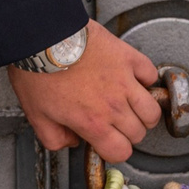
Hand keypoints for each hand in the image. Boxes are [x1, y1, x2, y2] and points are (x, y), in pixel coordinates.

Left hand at [7, 22, 160, 161]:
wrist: (44, 37)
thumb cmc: (38, 71)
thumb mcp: (36, 115)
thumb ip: (54, 137)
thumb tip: (70, 142)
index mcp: (92, 122)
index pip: (121, 152)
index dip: (114, 150)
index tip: (108, 142)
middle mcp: (113, 105)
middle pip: (138, 134)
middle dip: (128, 134)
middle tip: (115, 124)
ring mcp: (124, 80)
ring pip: (152, 110)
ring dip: (144, 113)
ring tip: (132, 107)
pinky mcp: (128, 58)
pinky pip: (151, 75)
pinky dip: (145, 80)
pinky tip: (134, 80)